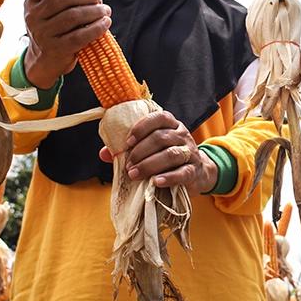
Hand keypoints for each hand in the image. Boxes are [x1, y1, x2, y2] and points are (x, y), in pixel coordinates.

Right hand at [23, 0, 111, 88]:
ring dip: (95, 11)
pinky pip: (80, 36)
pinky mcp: (55, 49)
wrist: (45, 61)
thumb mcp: (59, 10)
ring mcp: (42, 33)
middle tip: (99, 0)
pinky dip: (97, 28)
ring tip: (106, 11)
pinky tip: (106, 23)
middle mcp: (33, 16)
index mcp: (32, 1)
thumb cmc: (57, 29)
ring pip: (73, 15)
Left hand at [99, 110, 218, 193]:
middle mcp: (182, 135)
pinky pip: (182, 172)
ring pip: (171, 154)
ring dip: (149, 165)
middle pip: (161, 138)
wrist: (196, 173)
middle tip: (128, 165)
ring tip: (134, 174)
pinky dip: (168, 177)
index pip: (159, 118)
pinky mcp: (194, 170)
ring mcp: (190, 152)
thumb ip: (129, 149)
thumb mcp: (151, 149)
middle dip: (140, 151)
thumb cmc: (167, 158)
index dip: (142, 128)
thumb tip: (104, 153)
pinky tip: (155, 182)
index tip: (127, 142)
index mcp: (171, 125)